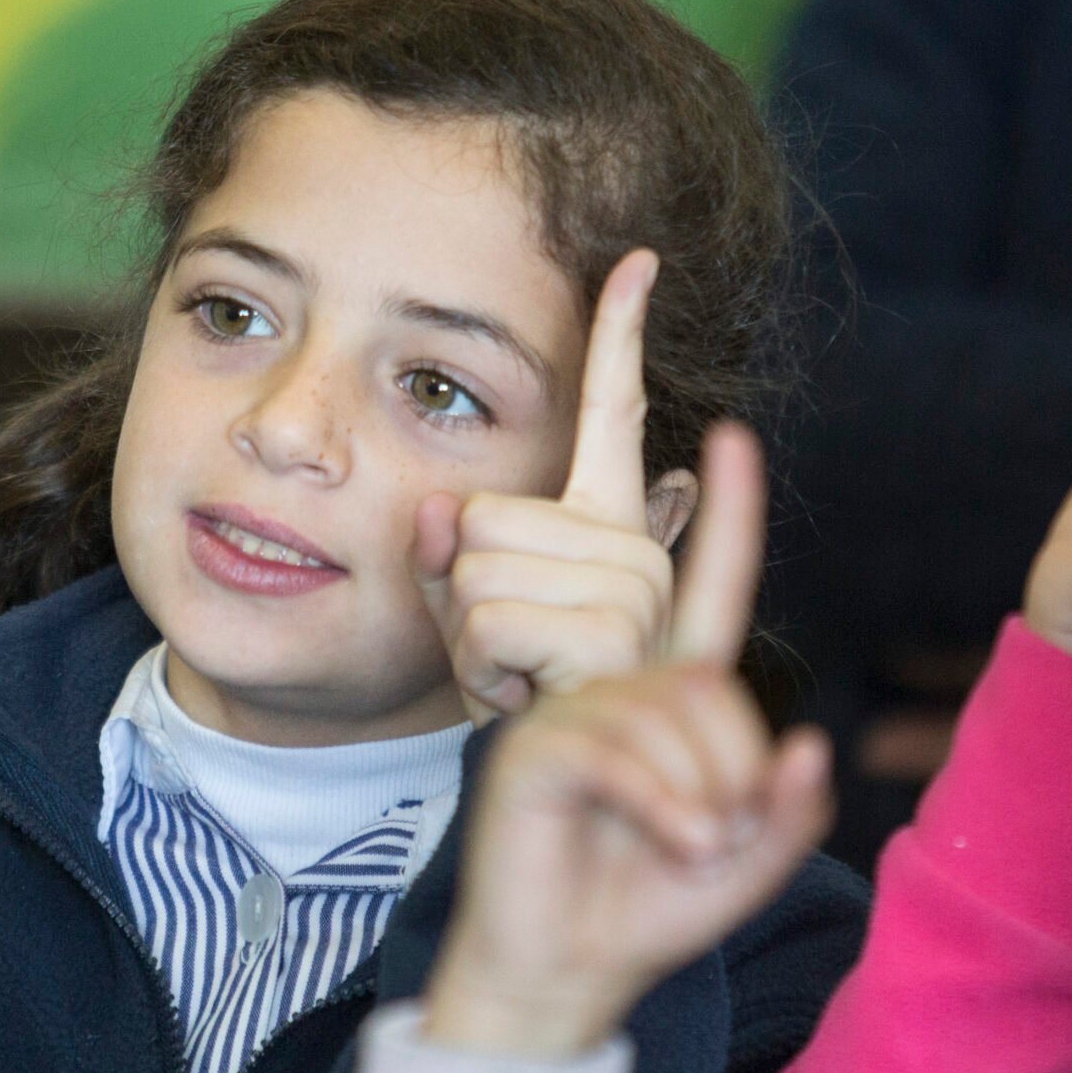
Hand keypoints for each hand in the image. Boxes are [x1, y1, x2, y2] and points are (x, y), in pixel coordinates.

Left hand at [415, 251, 691, 719]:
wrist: (555, 811)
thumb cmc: (517, 716)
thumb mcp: (462, 629)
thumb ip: (441, 561)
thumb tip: (435, 511)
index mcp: (611, 533)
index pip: (614, 417)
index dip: (620, 336)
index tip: (635, 261)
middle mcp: (637, 552)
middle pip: (479, 517)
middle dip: (461, 597)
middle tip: (511, 663)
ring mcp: (636, 592)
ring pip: (473, 567)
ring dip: (469, 641)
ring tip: (520, 684)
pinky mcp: (615, 636)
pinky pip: (489, 617)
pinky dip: (481, 669)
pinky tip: (524, 699)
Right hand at [420, 423, 832, 1057]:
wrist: (564, 969)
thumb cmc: (648, 907)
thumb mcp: (749, 862)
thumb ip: (791, 808)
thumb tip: (808, 745)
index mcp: (670, 698)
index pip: (710, 591)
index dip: (727, 517)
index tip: (732, 439)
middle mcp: (617, 689)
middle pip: (709, 679)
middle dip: (736, 765)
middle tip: (717, 835)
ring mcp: (569, 713)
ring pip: (668, 711)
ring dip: (702, 794)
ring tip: (691, 847)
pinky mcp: (533, 747)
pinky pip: (620, 750)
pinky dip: (665, 806)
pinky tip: (676, 843)